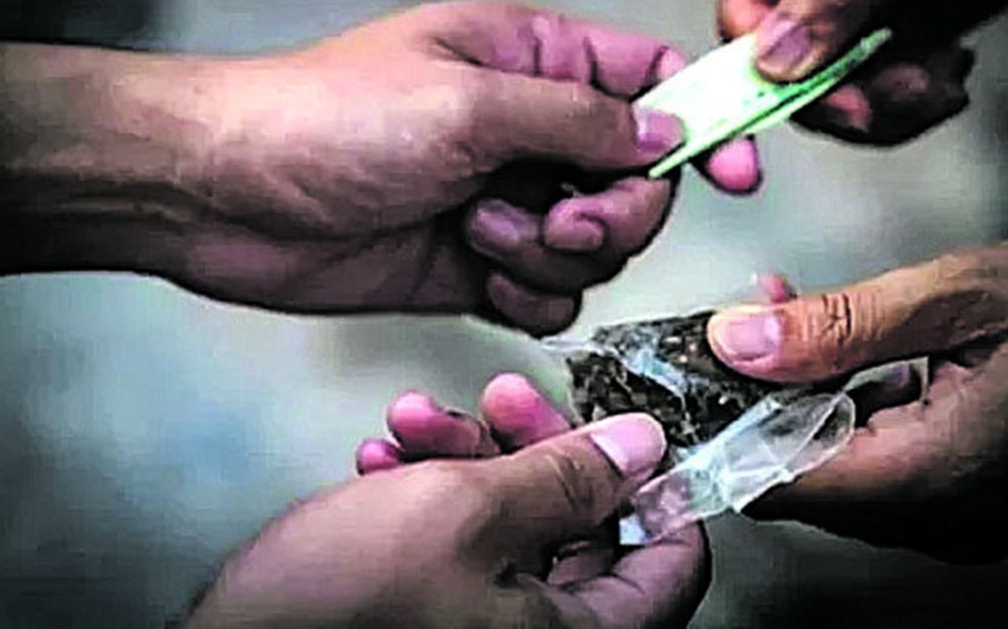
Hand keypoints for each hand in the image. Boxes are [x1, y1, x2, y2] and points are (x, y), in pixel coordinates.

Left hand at [166, 0, 759, 331]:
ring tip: (480, 236)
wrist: (222, 196)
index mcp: (532, 59)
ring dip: (557, 254)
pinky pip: (551, 294)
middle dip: (614, 211)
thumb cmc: (326, 120)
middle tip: (556, 217)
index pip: (652, 79)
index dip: (705, 121)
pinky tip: (476, 275)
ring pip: (599, 246)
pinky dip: (528, 296)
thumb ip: (579, 119)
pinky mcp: (477, 265)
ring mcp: (505, 200)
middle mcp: (528, 129)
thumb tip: (668, 133)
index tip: (737, 170)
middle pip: (639, 179)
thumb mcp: (466, 102)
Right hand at [353, 374, 710, 627]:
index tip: (616, 429)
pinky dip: (426, 498)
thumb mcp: (465, 514)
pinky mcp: (431, 620)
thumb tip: (641, 446)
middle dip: (529, 449)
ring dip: (465, 461)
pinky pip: (458, 550)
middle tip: (497, 401)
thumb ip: (564, 475)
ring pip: (512, 528)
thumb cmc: (334, 616)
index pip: (673, 562)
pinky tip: (383, 464)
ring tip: (410, 425)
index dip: (654, 484)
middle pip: (584, 530)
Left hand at [706, 239, 1007, 561]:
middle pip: (801, 474)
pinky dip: (849, 407)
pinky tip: (848, 350)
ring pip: (838, 465)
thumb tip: (733, 340)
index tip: (692, 366)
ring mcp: (958, 518)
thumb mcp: (961, 293)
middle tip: (749, 315)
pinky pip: (882, 464)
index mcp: (928, 476)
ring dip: (802, 393)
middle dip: (760, 394)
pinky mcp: (972, 500)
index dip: (722, 425)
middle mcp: (936, 517)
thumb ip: (841, 323)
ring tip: (790, 313)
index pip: (775, 483)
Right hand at [718, 0, 1007, 143]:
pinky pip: (873, 95)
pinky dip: (912, 102)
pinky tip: (950, 72)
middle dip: (842, 98)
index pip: (742, 12)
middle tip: (906, 96)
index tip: (836, 99)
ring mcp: (841, 5)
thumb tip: (776, 56)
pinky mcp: (880, 35)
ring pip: (827, 92)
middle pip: (779, 68)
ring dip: (887, 106)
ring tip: (941, 83)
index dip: (770, 70)